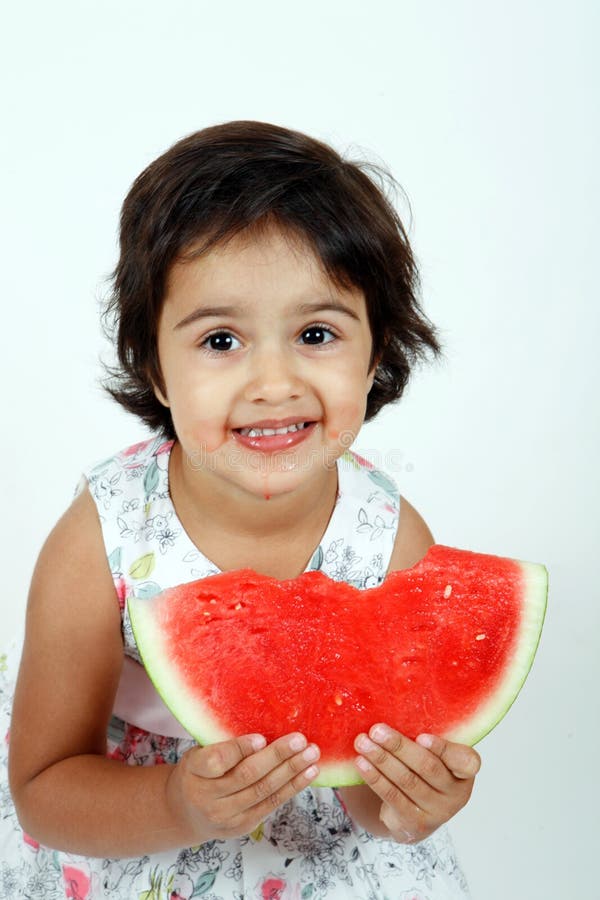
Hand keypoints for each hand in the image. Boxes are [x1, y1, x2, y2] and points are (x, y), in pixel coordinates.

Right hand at [166, 732, 319, 841]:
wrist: (186, 814)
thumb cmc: (198, 772)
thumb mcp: (199, 753)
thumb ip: (223, 743)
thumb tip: (264, 719)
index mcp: (194, 770)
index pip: (217, 760)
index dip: (240, 750)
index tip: (261, 738)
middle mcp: (208, 796)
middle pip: (247, 775)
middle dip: (277, 756)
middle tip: (300, 740)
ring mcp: (226, 815)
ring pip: (264, 790)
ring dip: (292, 771)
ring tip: (312, 754)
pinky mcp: (243, 826)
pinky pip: (272, 804)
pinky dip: (293, 787)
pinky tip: (309, 773)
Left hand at [354, 724, 479, 843]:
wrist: (414, 814)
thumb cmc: (423, 771)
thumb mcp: (433, 756)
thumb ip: (426, 739)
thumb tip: (393, 704)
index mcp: (465, 772)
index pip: (465, 761)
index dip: (444, 749)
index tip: (422, 736)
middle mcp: (456, 795)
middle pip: (428, 767)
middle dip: (399, 746)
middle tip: (377, 730)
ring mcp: (437, 812)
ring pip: (407, 781)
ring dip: (381, 759)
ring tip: (363, 742)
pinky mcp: (415, 824)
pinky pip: (392, 797)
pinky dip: (375, 778)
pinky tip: (361, 763)